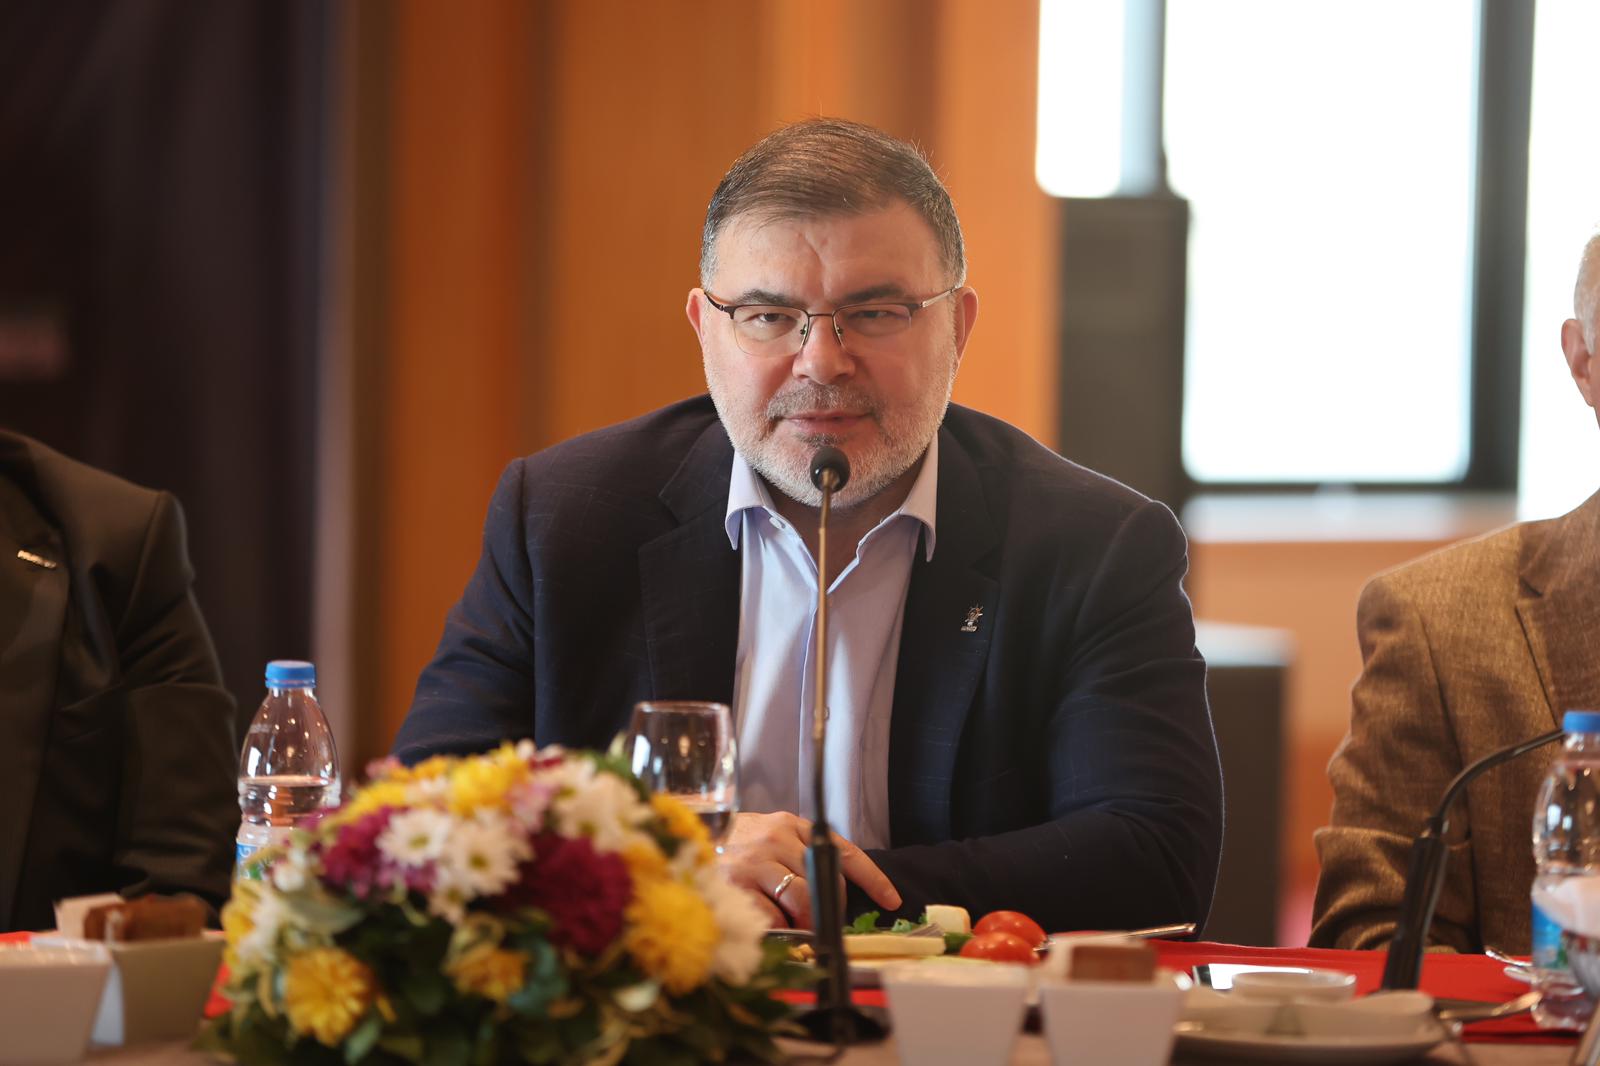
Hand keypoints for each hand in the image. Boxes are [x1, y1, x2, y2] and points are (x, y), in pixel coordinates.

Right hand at [718, 811, 900, 928]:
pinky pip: (771, 916)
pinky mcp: (737, 882)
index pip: (843, 850)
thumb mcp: (772, 840)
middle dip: (829, 908)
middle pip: (825, 881)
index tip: (891, 900)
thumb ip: (800, 857)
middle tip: (820, 921)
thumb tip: (833, 898)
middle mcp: (777, 836)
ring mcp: (756, 859)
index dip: (872, 878)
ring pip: (802, 900)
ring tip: (793, 925)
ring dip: (803, 920)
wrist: (685, 841)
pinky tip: (769, 923)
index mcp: (792, 824)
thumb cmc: (735, 848)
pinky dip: (776, 926)